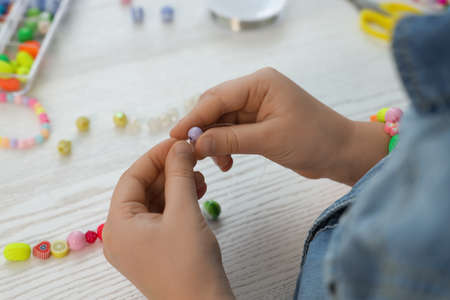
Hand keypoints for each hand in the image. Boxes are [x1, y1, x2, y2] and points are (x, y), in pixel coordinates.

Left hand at [103, 139, 233, 299]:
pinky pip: (162, 216)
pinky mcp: (155, 249)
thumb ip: (179, 174)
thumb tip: (179, 146)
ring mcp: (138, 244)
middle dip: (168, 171)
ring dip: (176, 185)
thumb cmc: (190, 266)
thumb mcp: (184, 212)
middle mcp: (122, 235)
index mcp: (118, 226)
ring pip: (154, 201)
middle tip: (191, 156)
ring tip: (199, 176)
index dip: (155, 156)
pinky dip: (178, 201)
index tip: (177, 141)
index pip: (131, 178)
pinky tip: (196, 192)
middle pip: (143, 189)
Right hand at [171, 68, 388, 185]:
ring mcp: (257, 106)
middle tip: (189, 152)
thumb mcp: (269, 139)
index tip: (174, 136)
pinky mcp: (259, 123)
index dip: (193, 118)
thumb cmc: (314, 140)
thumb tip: (194, 144)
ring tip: (214, 163)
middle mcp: (256, 90)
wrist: (341, 153)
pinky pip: (233, 132)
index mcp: (260, 83)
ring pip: (222, 121)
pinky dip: (226, 146)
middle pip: (216, 107)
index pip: (217, 98)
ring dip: (214, 141)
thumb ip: (230, 140)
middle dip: (202, 130)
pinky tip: (226, 162)